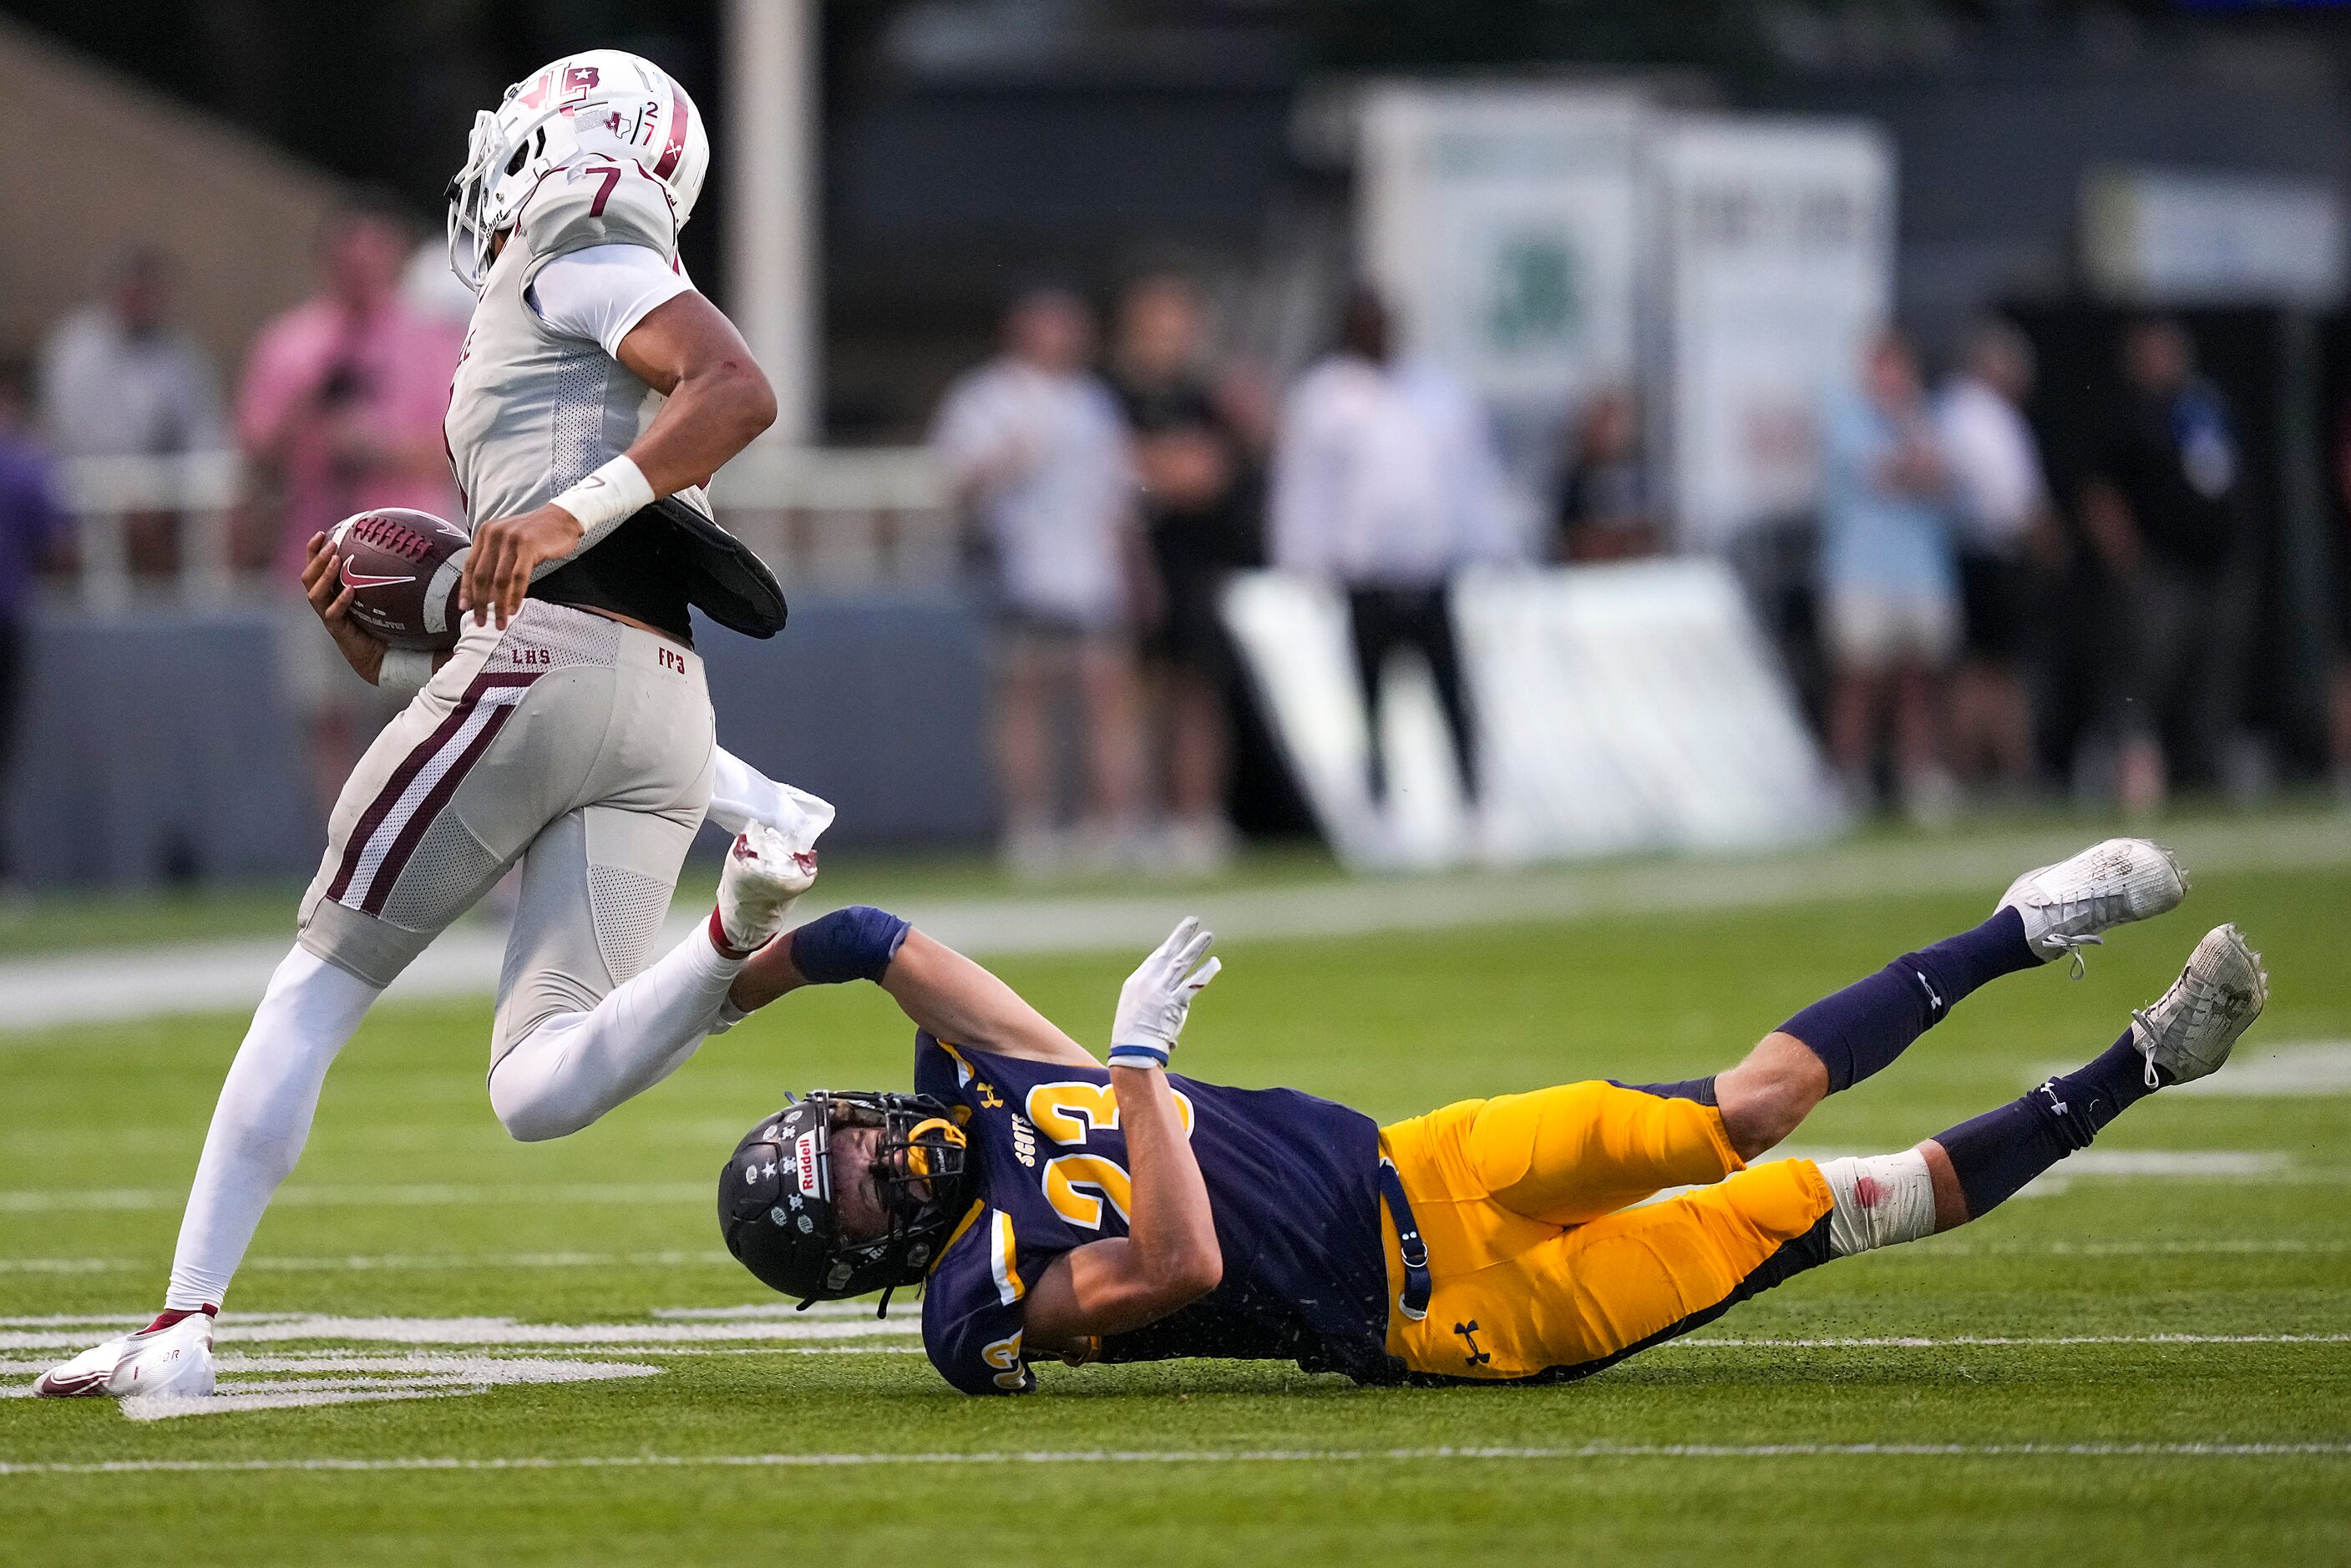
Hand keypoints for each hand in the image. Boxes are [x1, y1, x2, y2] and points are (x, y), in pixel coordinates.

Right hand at [300, 532, 384, 684]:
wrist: (385, 660)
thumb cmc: (389, 629)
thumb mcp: (390, 601)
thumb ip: (397, 583)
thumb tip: (422, 560)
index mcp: (333, 595)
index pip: (315, 570)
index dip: (313, 552)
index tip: (323, 532)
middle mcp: (327, 605)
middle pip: (308, 578)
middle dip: (315, 558)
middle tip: (329, 542)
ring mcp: (330, 619)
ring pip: (314, 594)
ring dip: (323, 575)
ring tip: (335, 560)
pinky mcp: (338, 632)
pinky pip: (332, 615)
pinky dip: (340, 601)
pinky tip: (351, 590)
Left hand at [459, 503, 583, 628]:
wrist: (562, 518)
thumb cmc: (537, 535)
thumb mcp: (509, 542)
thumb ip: (495, 561)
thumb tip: (485, 594)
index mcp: (485, 533)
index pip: (469, 566)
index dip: (465, 590)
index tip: (464, 608)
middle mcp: (494, 534)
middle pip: (481, 575)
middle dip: (480, 603)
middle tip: (480, 621)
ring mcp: (511, 539)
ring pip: (499, 580)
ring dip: (499, 605)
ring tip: (500, 622)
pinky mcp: (528, 545)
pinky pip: (518, 577)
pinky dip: (515, 596)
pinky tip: (514, 609)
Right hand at [1109, 917, 1220, 1068]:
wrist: (1133, 1049)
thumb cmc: (1132, 1036)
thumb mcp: (1134, 1011)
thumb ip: (1149, 1002)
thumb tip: (1163, 1003)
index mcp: (1137, 981)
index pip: (1156, 959)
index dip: (1169, 947)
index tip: (1178, 938)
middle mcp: (1149, 981)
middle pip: (1168, 952)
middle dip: (1181, 935)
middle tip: (1193, 921)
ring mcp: (1162, 990)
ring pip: (1182, 963)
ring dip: (1196, 947)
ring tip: (1208, 935)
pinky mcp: (1175, 1002)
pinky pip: (1193, 983)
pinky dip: (1205, 972)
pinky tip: (1215, 962)